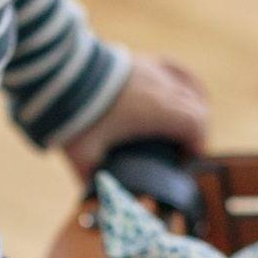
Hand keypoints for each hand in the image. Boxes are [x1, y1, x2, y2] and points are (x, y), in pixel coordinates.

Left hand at [63, 56, 208, 180]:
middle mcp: (162, 88)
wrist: (60, 74)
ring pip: (189, 88)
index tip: (185, 160)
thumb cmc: (75, 116)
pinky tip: (182, 91)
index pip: (195, 125)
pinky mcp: (142, 59)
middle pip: (197, 108)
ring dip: (192, 108)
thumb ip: (91, 177)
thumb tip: (95, 198)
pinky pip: (176, 69)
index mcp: (156, 111)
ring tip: (181, 126)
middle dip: (194, 132)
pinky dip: (185, 83)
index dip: (197, 144)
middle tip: (179, 151)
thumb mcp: (82, 154)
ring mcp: (153, 70)